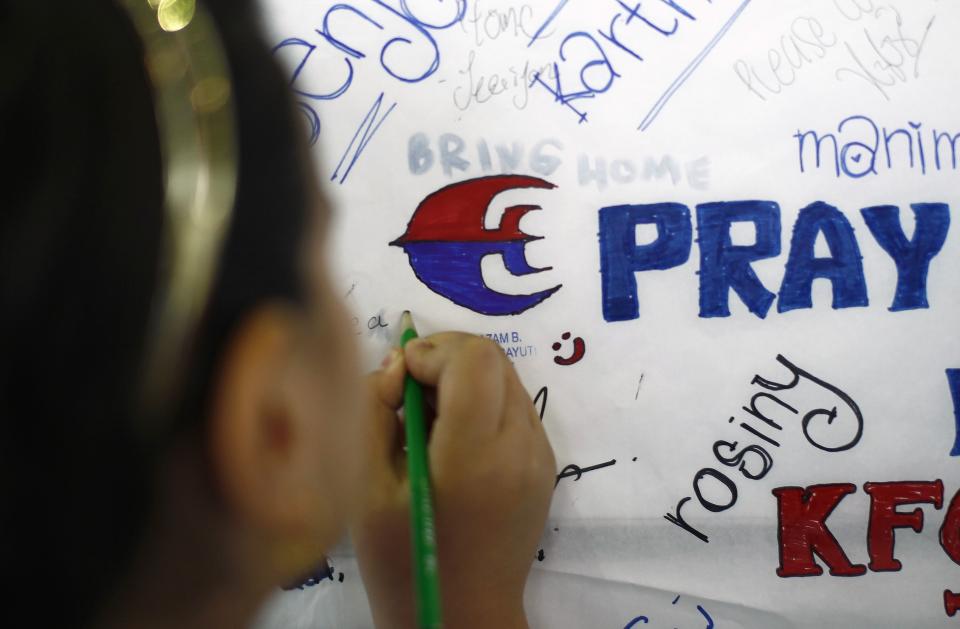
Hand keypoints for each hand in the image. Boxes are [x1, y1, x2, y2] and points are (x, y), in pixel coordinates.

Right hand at [350, 333, 555, 628]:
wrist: (463, 617)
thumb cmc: (402, 562)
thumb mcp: (364, 488)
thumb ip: (374, 411)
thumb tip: (399, 364)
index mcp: (476, 456)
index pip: (474, 359)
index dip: (431, 352)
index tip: (397, 381)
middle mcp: (521, 447)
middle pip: (494, 359)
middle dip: (445, 360)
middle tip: (407, 395)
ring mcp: (540, 456)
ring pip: (507, 378)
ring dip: (464, 380)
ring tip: (428, 421)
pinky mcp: (545, 465)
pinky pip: (515, 407)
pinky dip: (483, 404)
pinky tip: (453, 441)